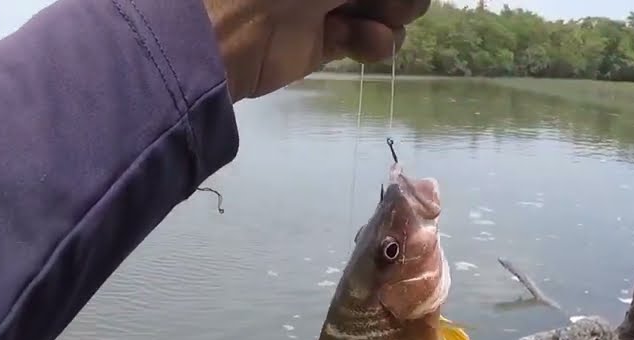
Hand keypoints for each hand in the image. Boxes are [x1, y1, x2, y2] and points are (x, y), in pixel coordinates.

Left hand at [203, 0, 430, 100]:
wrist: (225, 30)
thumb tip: (408, 1)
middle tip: (388, 0)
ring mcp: (329, 1)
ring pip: (391, 6)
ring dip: (394, 12)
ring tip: (376, 18)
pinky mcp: (327, 40)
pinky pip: (372, 39)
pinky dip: (377, 41)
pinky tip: (364, 39)